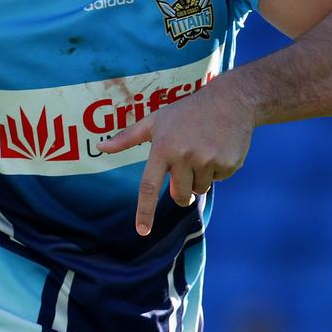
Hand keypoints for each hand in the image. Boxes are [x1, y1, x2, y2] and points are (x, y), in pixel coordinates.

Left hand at [98, 75, 255, 235]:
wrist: (230, 100)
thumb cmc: (186, 112)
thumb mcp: (155, 120)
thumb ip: (127, 138)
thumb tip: (100, 147)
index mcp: (163, 148)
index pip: (149, 186)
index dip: (145, 211)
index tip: (142, 231)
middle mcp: (184, 156)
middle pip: (179, 195)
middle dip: (181, 191)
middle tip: (187, 165)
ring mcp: (208, 160)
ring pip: (200, 189)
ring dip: (200, 177)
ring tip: (204, 149)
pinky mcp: (228, 164)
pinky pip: (219, 180)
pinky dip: (218, 169)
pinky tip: (219, 147)